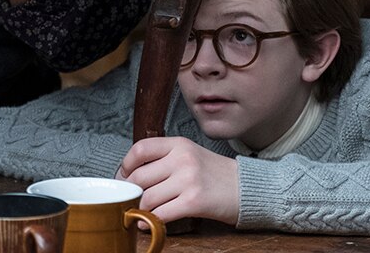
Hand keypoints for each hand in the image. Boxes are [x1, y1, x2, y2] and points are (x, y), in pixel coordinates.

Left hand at [117, 137, 240, 225]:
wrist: (246, 188)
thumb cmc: (215, 174)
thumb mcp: (190, 155)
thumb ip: (165, 160)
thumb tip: (133, 175)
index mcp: (179, 145)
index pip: (140, 149)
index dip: (126, 165)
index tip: (123, 177)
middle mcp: (182, 159)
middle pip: (140, 177)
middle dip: (130, 192)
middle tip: (128, 199)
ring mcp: (188, 180)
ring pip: (148, 198)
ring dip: (139, 209)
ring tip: (138, 213)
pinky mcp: (194, 202)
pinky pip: (161, 214)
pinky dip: (148, 221)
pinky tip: (146, 223)